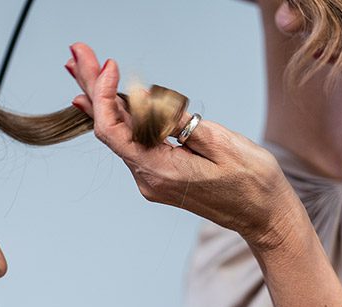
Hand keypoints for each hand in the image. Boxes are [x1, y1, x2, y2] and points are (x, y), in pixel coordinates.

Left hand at [65, 42, 307, 253]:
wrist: (265, 217)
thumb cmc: (253, 183)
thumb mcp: (221, 144)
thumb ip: (179, 123)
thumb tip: (146, 103)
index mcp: (159, 172)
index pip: (113, 131)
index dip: (103, 94)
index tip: (109, 64)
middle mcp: (148, 178)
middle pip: (109, 129)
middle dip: (92, 88)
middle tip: (75, 54)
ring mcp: (152, 178)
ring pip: (119, 133)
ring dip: (102, 98)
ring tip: (81, 66)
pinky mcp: (160, 173)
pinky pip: (133, 141)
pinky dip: (121, 114)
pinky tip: (104, 97)